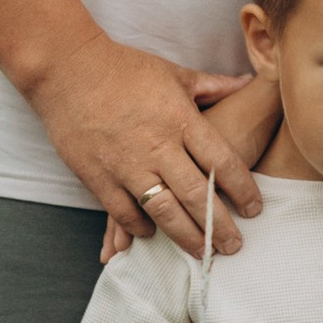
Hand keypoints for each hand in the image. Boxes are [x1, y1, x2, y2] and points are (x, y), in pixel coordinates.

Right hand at [26, 34, 264, 250]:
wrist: (67, 69)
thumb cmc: (123, 68)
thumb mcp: (174, 74)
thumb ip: (213, 85)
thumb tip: (249, 80)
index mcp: (181, 119)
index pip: (222, 162)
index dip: (243, 190)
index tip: (255, 209)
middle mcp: (158, 146)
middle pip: (198, 195)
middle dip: (219, 226)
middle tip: (233, 247)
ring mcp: (127, 164)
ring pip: (165, 212)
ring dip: (186, 237)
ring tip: (202, 254)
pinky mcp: (98, 176)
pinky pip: (125, 213)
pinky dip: (141, 227)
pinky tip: (153, 234)